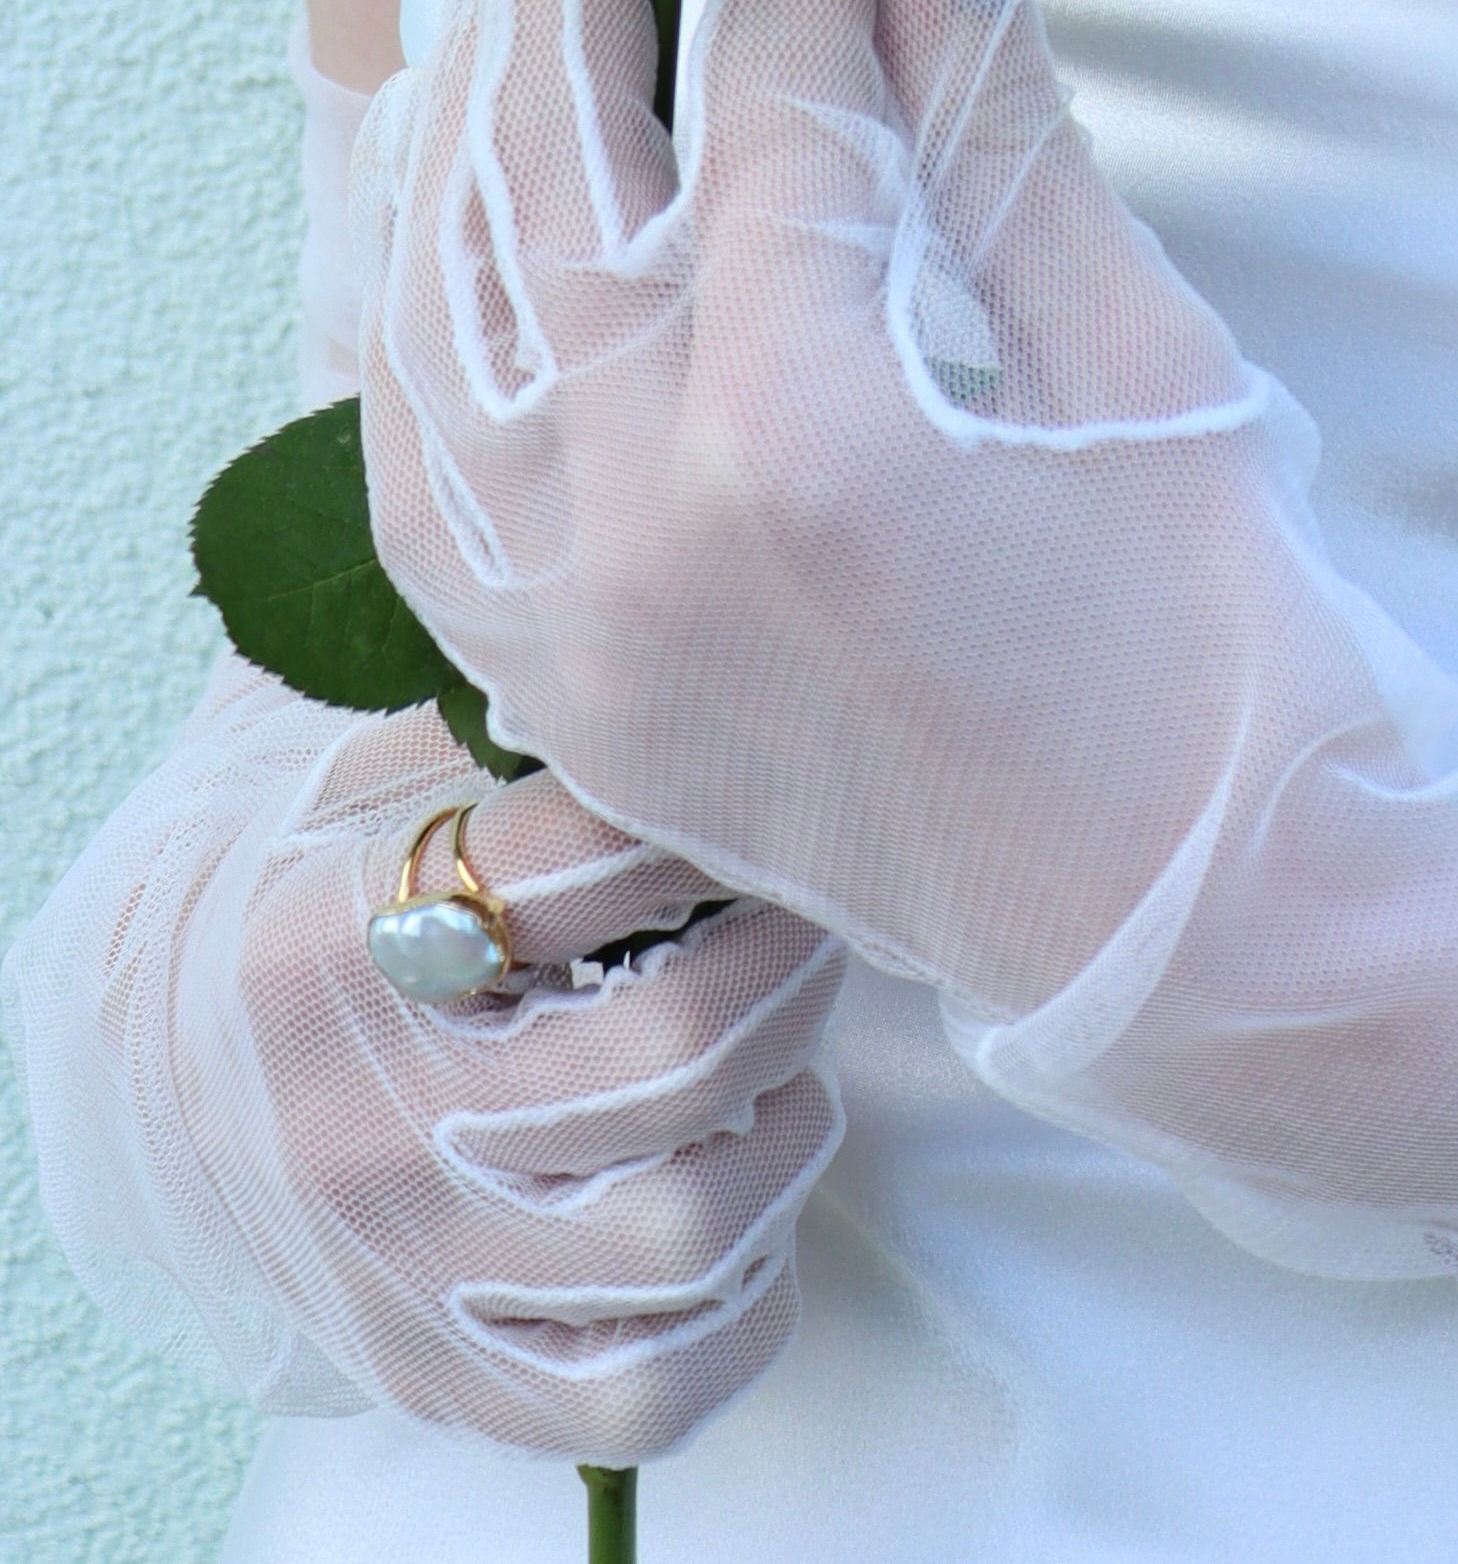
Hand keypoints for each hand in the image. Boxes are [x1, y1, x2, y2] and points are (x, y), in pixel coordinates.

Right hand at [218, 694, 836, 1461]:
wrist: (142, 1045)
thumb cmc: (303, 852)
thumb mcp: (353, 731)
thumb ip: (489, 665)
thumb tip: (648, 582)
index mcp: (335, 933)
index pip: (612, 851)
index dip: (730, 804)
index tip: (762, 772)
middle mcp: (363, 1115)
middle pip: (686, 1045)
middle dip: (795, 960)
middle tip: (800, 912)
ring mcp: (403, 1262)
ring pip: (688, 1228)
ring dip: (787, 1128)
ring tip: (777, 1058)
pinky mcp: (438, 1368)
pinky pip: (643, 1390)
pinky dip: (740, 1309)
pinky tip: (745, 1214)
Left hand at [360, 0, 1299, 1018]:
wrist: (1213, 941)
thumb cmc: (1230, 648)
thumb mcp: (1147, 354)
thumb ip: (1004, 124)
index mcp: (819, 434)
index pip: (769, 85)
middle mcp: (646, 528)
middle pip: (557, 155)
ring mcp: (573, 627)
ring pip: (446, 296)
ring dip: (484, 98)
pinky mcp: (559, 693)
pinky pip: (418, 456)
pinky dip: (425, 298)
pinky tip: (458, 189)